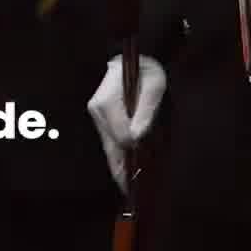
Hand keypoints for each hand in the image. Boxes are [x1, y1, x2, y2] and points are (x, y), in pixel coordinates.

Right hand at [87, 55, 165, 190]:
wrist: (138, 57)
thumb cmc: (147, 69)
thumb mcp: (154, 85)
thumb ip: (146, 110)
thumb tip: (137, 137)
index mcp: (106, 102)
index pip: (121, 137)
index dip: (134, 151)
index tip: (144, 170)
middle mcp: (97, 110)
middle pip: (111, 147)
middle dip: (122, 169)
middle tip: (132, 193)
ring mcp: (96, 114)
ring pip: (109, 147)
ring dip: (120, 165)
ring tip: (130, 187)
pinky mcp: (100, 118)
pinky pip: (109, 142)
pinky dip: (118, 157)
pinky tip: (125, 172)